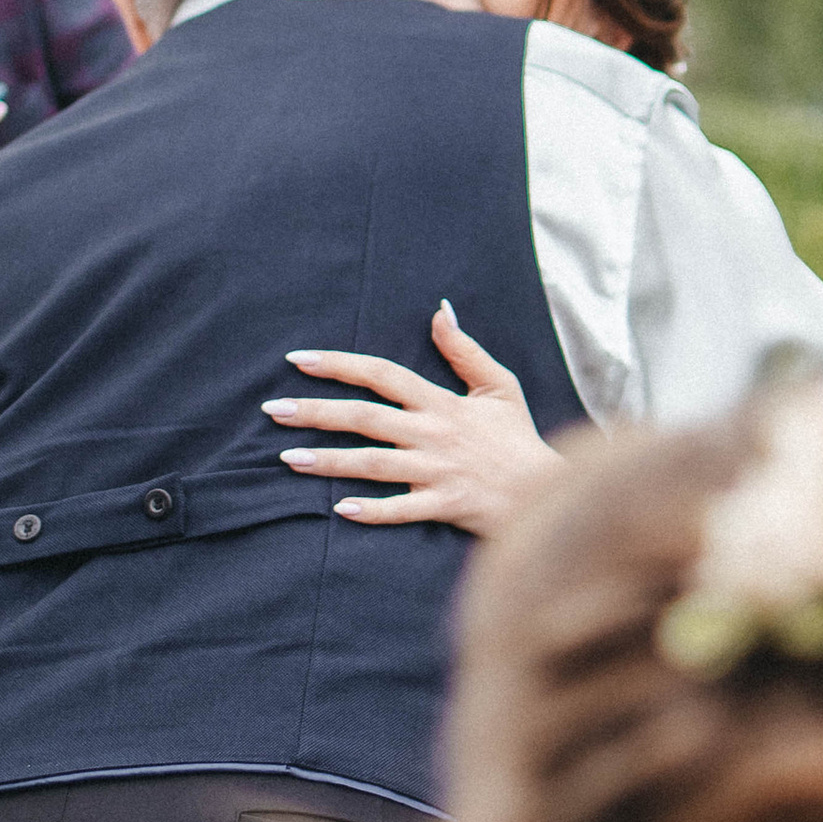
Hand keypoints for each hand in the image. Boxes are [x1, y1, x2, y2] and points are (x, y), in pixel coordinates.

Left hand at [264, 303, 570, 534]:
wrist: (549, 490)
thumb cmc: (518, 438)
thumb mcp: (499, 385)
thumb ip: (464, 350)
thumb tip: (440, 310)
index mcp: (441, 402)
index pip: (382, 374)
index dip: (339, 364)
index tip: (298, 360)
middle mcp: (432, 433)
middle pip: (365, 417)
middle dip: (316, 412)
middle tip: (273, 410)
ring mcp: (437, 470)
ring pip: (373, 463)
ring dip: (328, 461)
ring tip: (286, 458)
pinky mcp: (445, 505)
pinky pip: (403, 509)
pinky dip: (372, 511)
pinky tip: (338, 510)